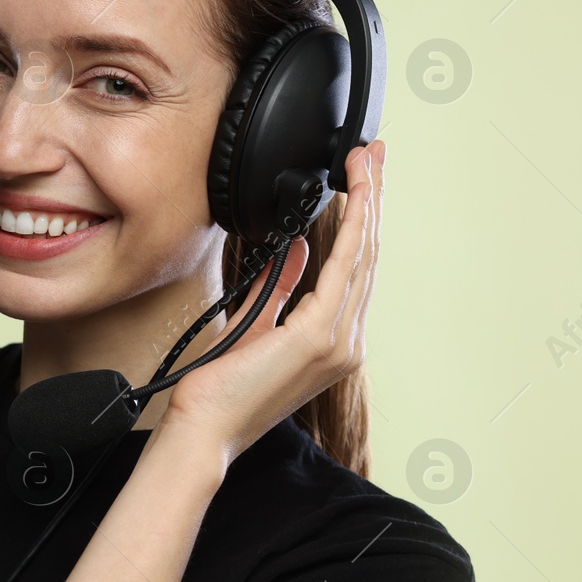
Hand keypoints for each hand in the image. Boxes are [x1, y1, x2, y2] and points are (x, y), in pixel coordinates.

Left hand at [161, 140, 384, 464]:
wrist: (205, 426)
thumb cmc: (223, 386)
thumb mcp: (255, 322)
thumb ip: (279, 287)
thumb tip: (299, 248)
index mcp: (332, 340)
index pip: (355, 269)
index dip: (363, 220)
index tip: (363, 179)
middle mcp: (345, 342)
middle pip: (368, 256)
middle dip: (373, 199)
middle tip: (376, 154)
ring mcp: (338, 343)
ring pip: (362, 257)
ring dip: (368, 203)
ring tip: (368, 162)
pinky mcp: (319, 338)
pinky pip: (342, 272)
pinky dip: (350, 230)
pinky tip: (351, 199)